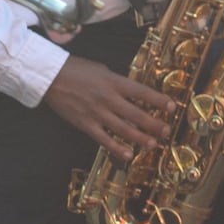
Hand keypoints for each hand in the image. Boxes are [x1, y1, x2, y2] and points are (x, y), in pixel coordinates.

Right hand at [42, 54, 175, 162]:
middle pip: (137, 114)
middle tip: (166, 131)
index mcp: (114, 82)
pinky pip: (104, 139)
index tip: (173, 107)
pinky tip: (128, 155)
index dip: (159, 100)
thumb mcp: (101, 69)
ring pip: (124, 129)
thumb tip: (130, 93)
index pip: (142, 92)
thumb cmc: (75, 68)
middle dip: (154, 124)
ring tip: (153, 144)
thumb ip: (116, 82)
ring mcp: (97, 113)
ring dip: (140, 138)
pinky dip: (117, 148)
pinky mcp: (86, 124)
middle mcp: (108, 98)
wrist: (50, 76)